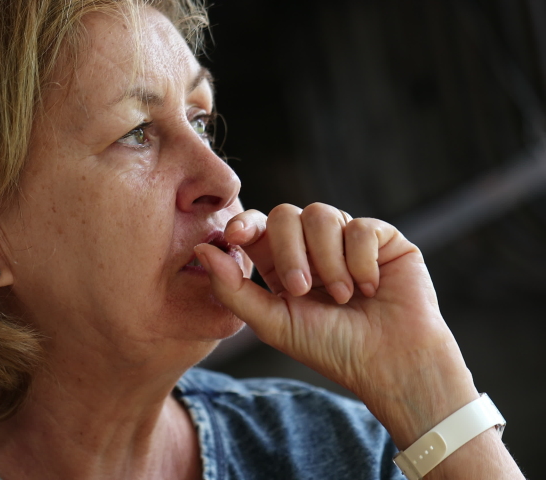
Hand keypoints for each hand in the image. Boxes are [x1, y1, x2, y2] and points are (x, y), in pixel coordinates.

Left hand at [194, 203, 477, 445]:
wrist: (390, 362)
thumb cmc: (331, 347)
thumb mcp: (273, 323)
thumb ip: (232, 288)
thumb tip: (202, 249)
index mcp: (281, 263)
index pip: (256, 226)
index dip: (243, 223)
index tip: (235, 236)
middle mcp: (312, 246)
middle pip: (285, 215)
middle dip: (289, 251)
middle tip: (303, 289)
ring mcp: (347, 238)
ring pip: (322, 215)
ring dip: (328, 261)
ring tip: (343, 297)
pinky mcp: (382, 238)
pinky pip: (361, 227)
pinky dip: (361, 261)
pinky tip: (371, 289)